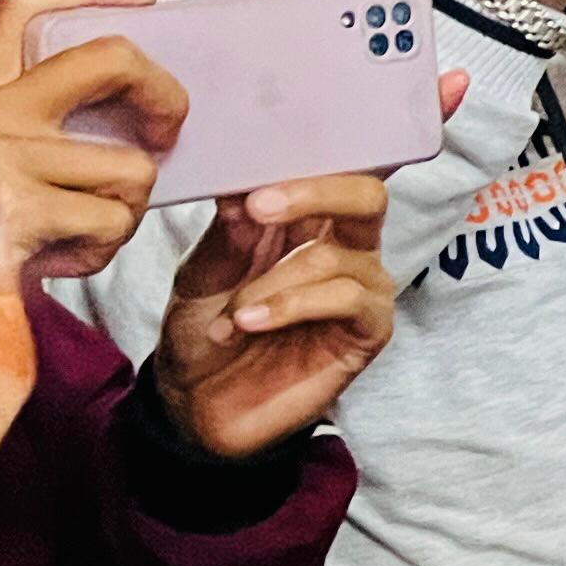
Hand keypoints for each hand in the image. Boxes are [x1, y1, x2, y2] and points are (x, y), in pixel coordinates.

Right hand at [0, 0, 184, 286]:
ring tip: (87, 221)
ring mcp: (6, 160)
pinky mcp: (21, 213)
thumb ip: (35, 115)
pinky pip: (112, 222)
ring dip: (127, 204)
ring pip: (132, 165)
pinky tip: (67, 251)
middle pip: (112, 60)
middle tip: (167, 131)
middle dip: (165, 93)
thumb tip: (132, 95)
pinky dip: (104, 246)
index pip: (22, 10)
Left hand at [148, 171, 402, 461]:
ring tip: (232, 312)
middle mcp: (343, 249)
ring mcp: (360, 289)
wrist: (197, 407)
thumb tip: (245, 196)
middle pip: (366, 196)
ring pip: (337, 257)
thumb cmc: (202, 334)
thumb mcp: (199, 278)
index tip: (267, 165)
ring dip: (274, 282)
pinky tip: (251, 321)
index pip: (335, 172)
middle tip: (260, 204)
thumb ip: (228, 238)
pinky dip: (293, 306)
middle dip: (315, 193)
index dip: (316, 158)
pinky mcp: (368, 332)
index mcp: (305, 223)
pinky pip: (348, 299)